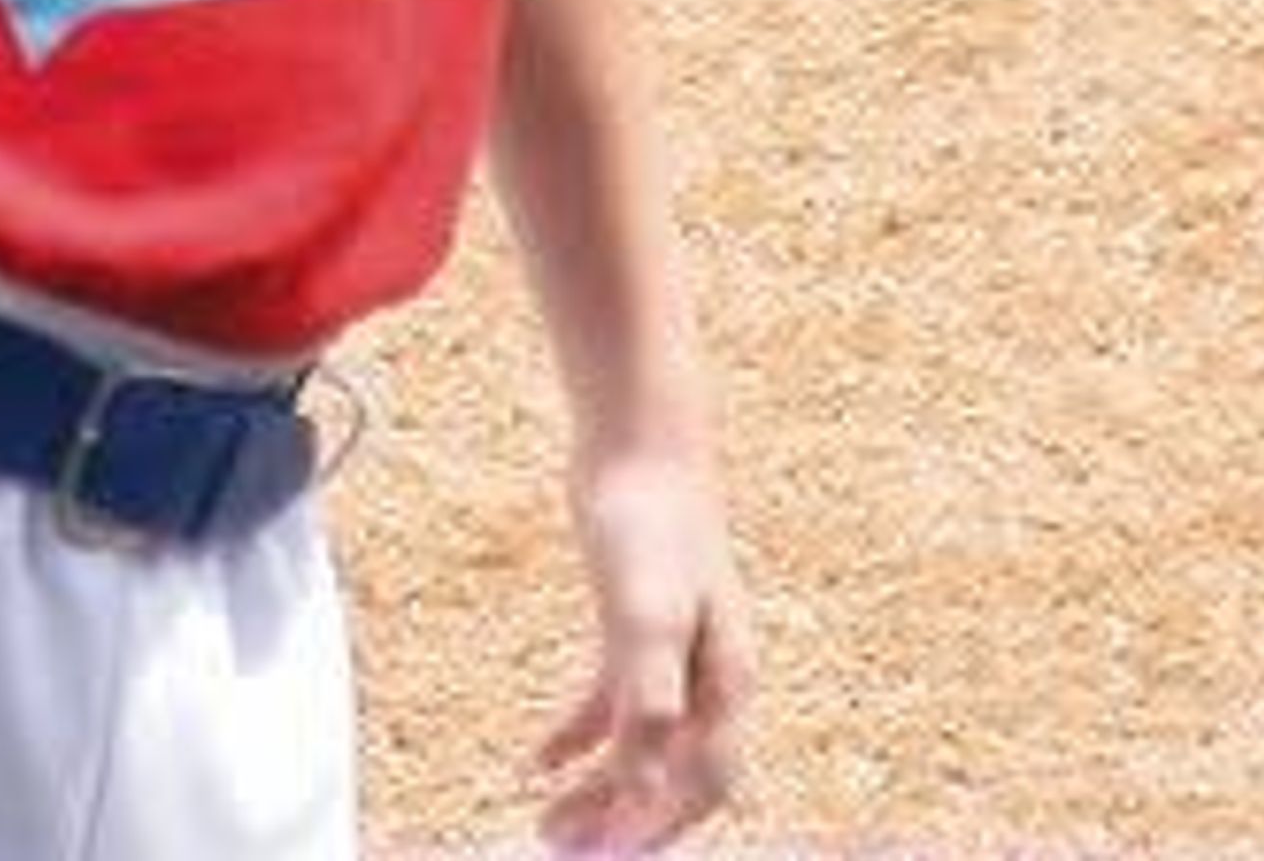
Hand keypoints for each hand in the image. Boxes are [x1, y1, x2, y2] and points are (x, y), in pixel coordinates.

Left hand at [534, 446, 755, 851]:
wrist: (640, 443)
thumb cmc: (649, 520)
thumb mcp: (644, 607)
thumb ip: (649, 687)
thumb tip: (647, 768)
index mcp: (725, 686)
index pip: (700, 785)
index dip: (654, 827)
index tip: (604, 859)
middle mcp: (708, 681)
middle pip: (674, 779)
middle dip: (625, 823)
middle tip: (564, 852)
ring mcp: (673, 657)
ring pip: (641, 748)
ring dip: (599, 791)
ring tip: (546, 822)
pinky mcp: (634, 630)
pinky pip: (612, 705)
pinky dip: (578, 738)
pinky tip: (538, 761)